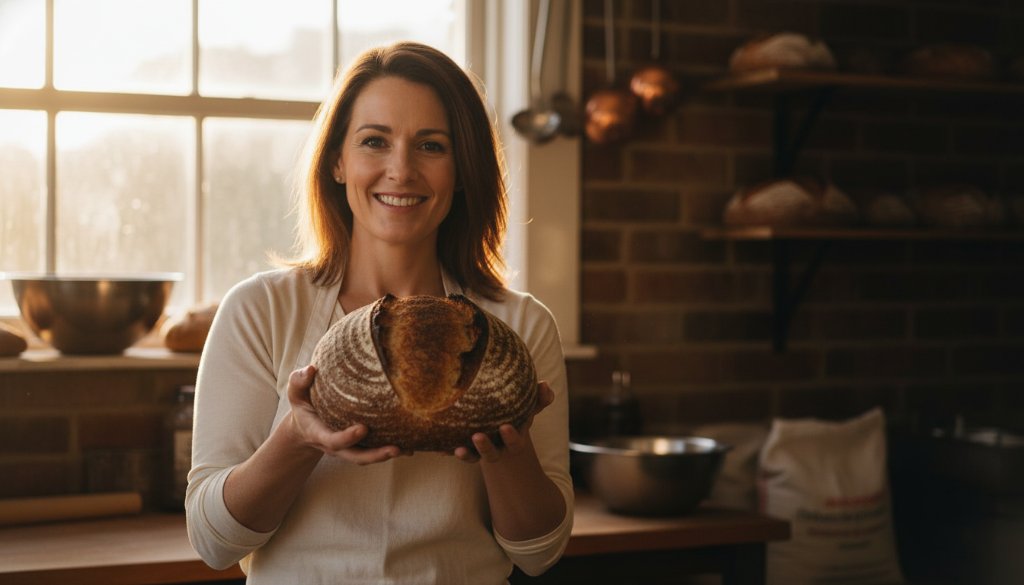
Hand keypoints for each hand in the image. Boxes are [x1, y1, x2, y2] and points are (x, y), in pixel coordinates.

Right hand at [285, 365, 404, 464]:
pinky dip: (393, 450)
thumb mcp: (296, 392)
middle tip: (395, 449)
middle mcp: (336, 445)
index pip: (333, 440)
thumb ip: (299, 381)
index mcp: (320, 433)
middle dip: (375, 455)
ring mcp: (349, 448)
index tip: (363, 429)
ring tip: (408, 449)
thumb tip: (311, 369)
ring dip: (388, 455)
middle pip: (356, 456)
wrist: (306, 425)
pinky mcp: (360, 446)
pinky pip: (376, 450)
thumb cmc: (304, 404)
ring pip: (368, 456)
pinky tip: (412, 445)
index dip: (348, 438)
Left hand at [453, 380, 554, 463]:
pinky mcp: (466, 449)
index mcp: (512, 439)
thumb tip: (546, 385)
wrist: (501, 431)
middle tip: (477, 436)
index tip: (505, 427)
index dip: (511, 437)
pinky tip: (444, 449)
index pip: (515, 441)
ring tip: (458, 448)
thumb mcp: (529, 407)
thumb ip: (540, 398)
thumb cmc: (516, 414)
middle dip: (485, 447)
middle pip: (492, 454)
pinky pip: (459, 454)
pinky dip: (453, 452)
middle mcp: (497, 449)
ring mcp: (481, 451)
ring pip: (474, 457)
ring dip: (467, 453)